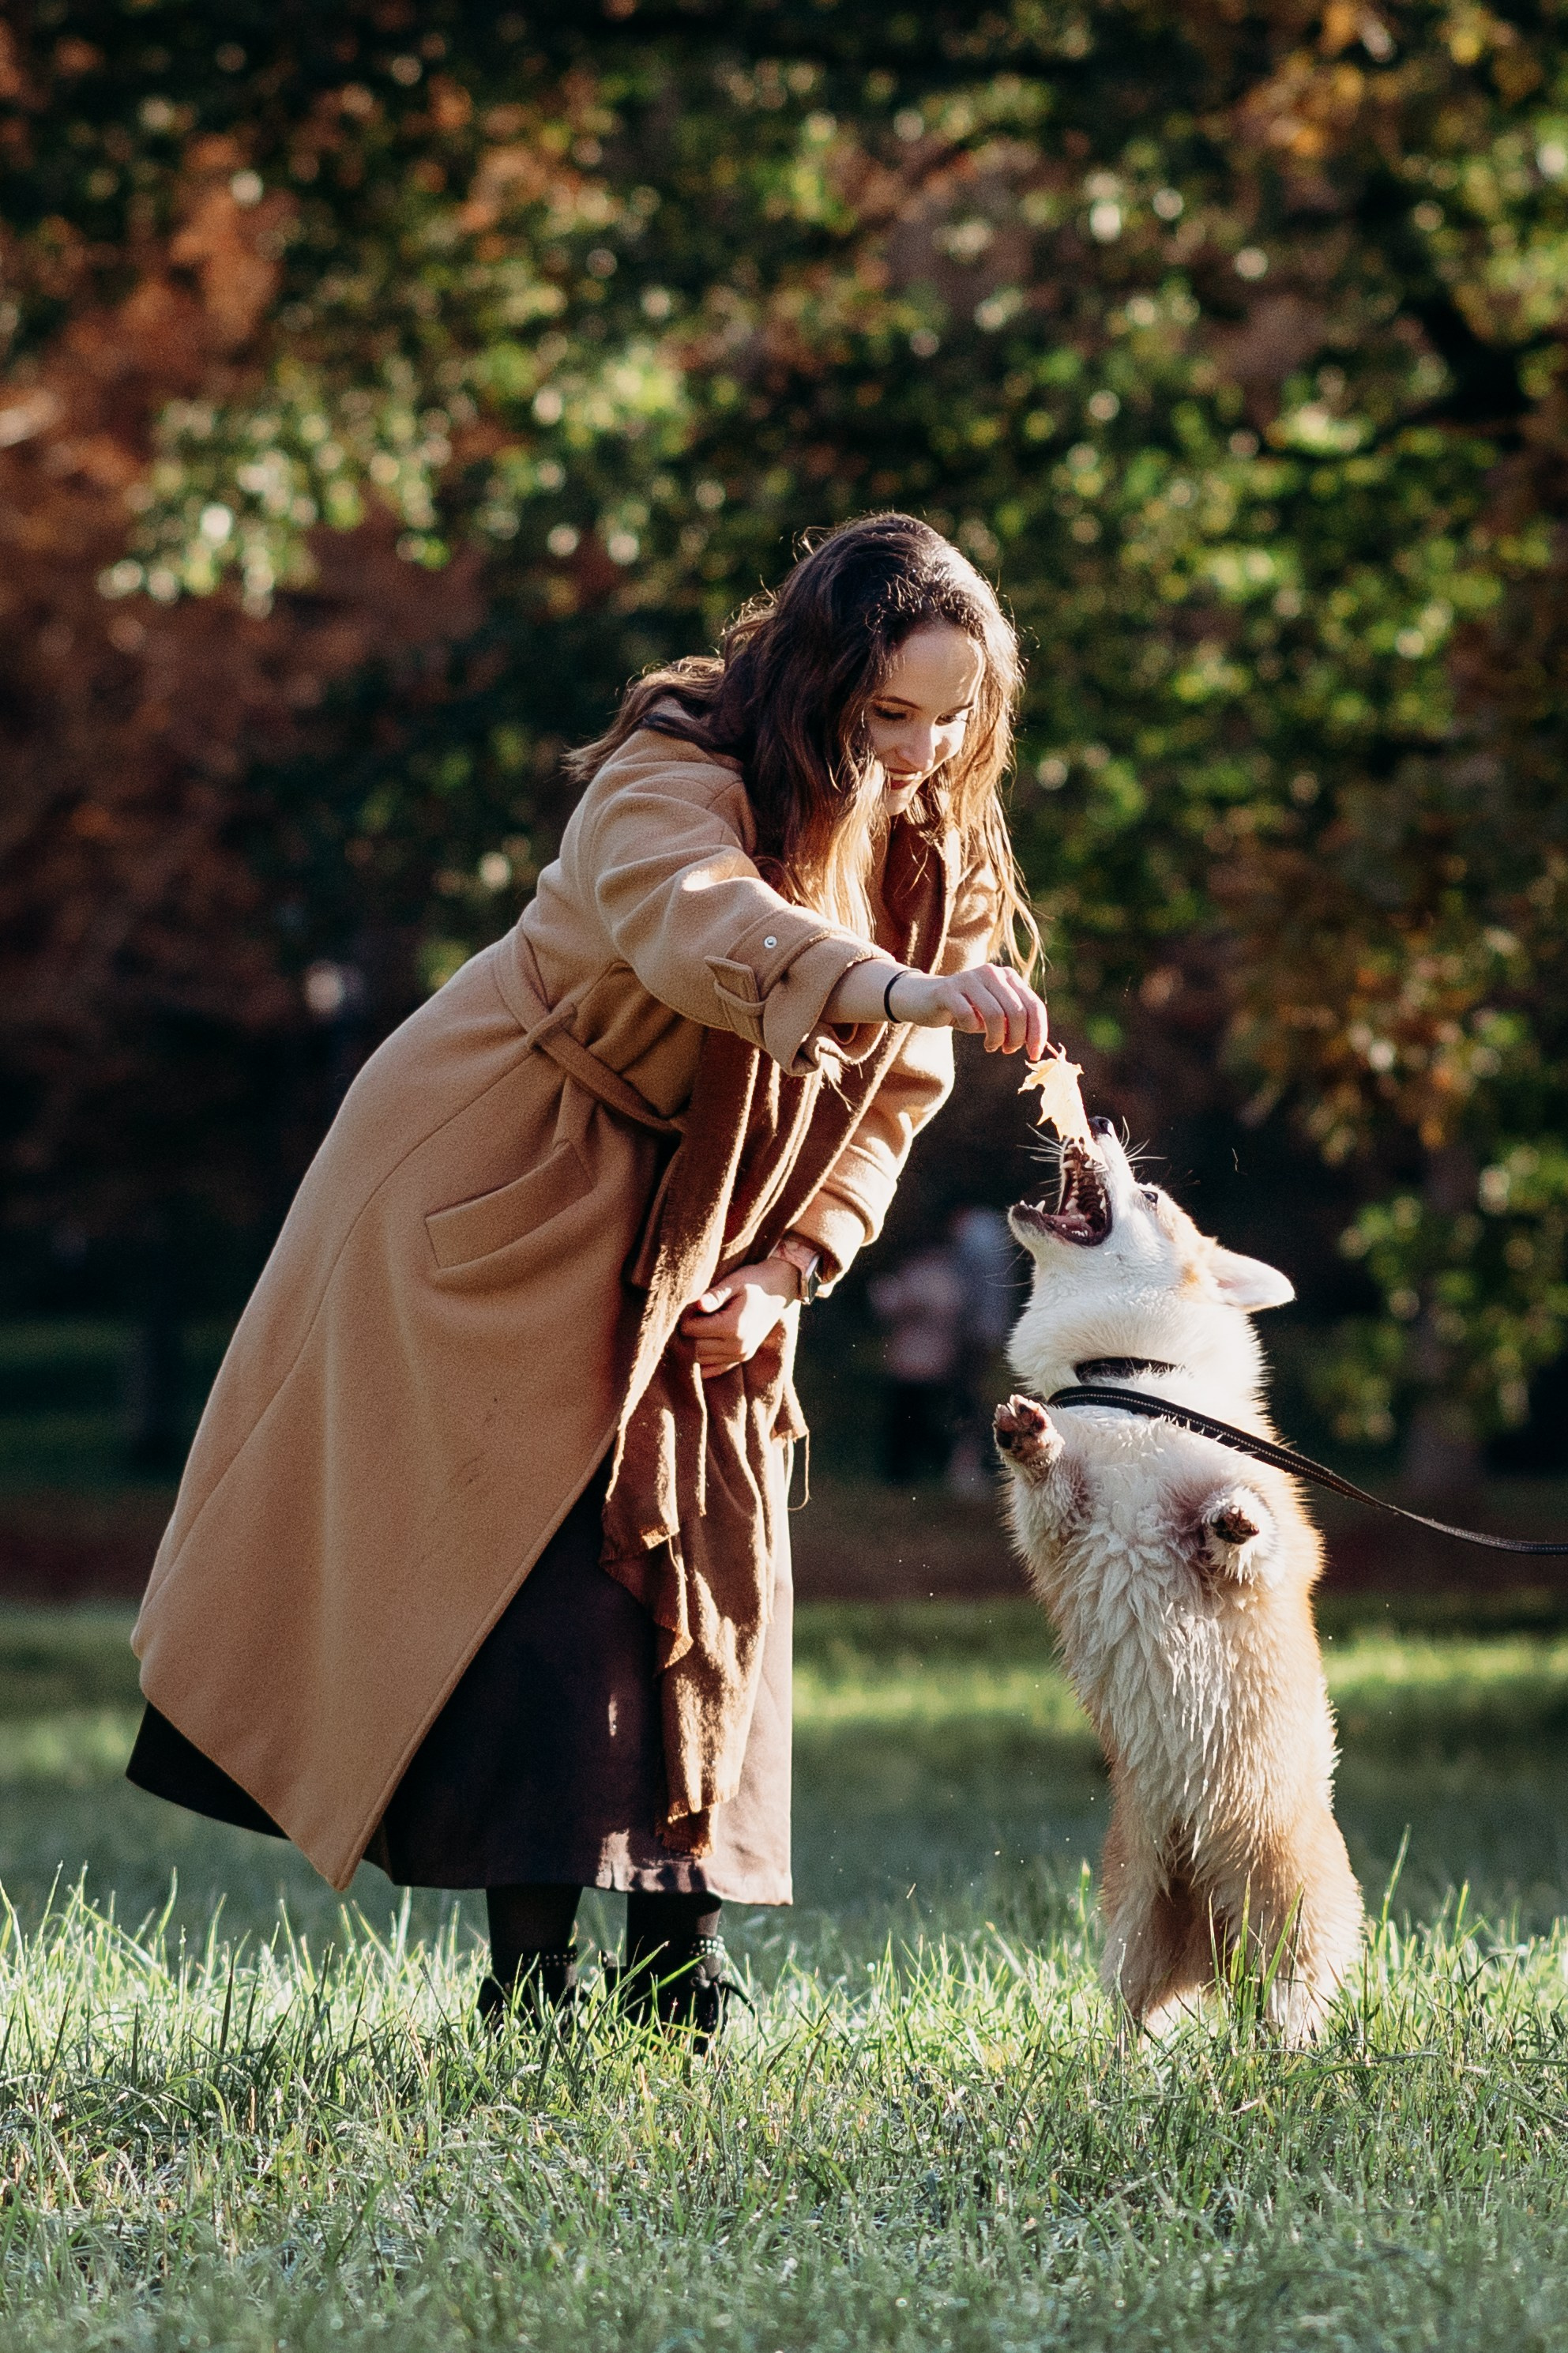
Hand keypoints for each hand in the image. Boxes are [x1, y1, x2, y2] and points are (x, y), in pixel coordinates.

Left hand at [678, 1258, 798, 1380]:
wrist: (780, 1290)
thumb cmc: (754, 1281)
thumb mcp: (735, 1282)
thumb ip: (715, 1294)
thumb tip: (698, 1304)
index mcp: (733, 1327)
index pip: (691, 1330)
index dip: (684, 1317)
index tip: (690, 1305)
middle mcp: (737, 1346)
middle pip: (694, 1347)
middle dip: (687, 1333)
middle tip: (690, 1316)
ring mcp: (740, 1355)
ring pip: (701, 1360)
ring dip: (693, 1346)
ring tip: (698, 1326)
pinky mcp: (742, 1358)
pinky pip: (714, 1369)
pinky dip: (703, 1361)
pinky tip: (700, 1345)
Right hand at [888, 964, 1048, 1055]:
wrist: (924, 999)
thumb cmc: (965, 1010)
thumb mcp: (993, 1015)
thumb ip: (1013, 1023)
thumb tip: (1035, 1045)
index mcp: (1008, 977)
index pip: (1034, 1005)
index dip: (1038, 1033)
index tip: (1034, 1054)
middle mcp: (992, 973)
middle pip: (1018, 1011)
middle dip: (1017, 1038)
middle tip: (1007, 1050)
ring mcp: (969, 978)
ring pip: (995, 1015)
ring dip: (995, 1038)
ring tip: (991, 1046)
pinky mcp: (948, 989)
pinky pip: (968, 1015)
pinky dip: (971, 1028)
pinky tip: (968, 1029)